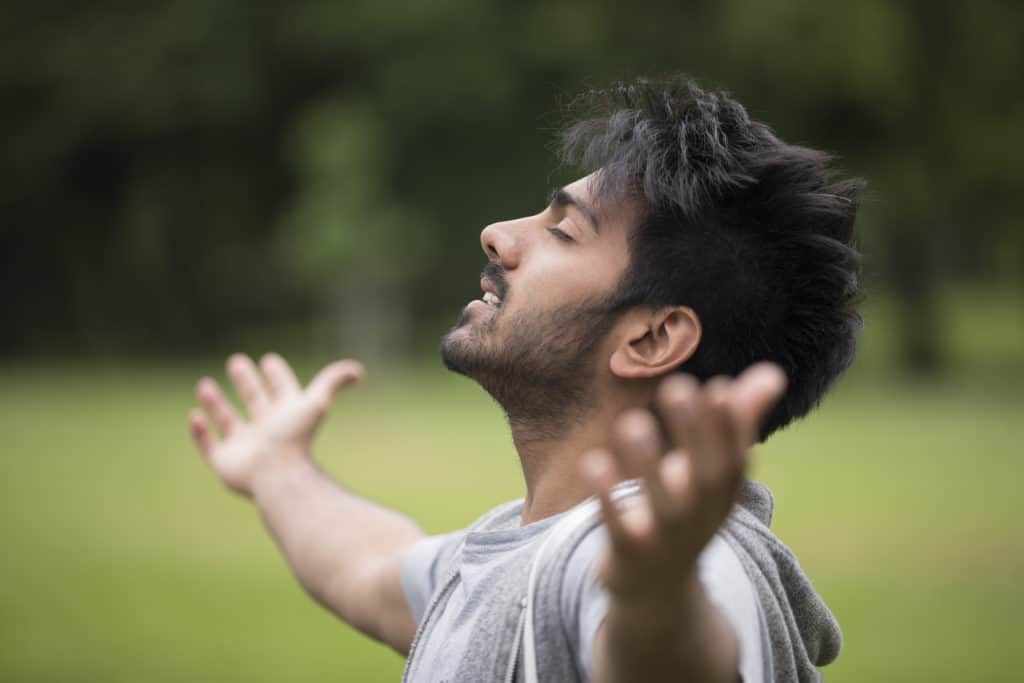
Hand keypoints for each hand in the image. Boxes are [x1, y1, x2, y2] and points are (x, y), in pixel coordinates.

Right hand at [188, 353, 364, 497]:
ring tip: (204, 384)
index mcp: (286, 415)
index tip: (269, 360)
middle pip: (255, 400)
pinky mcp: (226, 462)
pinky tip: (194, 415)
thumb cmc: (296, 438)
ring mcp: (245, 446)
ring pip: (229, 421)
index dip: (277, 375)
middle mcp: (267, 429)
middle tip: (237, 361)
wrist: (278, 475)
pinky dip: (200, 432)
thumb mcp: (316, 402)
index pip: (282, 390)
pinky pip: (209, 446)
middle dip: (246, 382)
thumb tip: (359, 371)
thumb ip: (334, 381)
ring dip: (216, 403)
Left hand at [581, 363, 785, 605]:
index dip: (731, 427)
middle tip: (677, 386)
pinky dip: (607, 497)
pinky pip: (618, 526)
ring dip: (646, 462)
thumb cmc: (686, 510)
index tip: (718, 387)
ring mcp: (665, 537)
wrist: (656, 588)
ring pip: (660, 502)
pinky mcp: (628, 552)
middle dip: (694, 433)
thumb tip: (772, 373)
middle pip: (705, 476)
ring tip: (633, 421)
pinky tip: (593, 461)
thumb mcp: (713, 472)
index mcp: (723, 492)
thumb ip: (738, 419)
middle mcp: (700, 515)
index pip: (735, 458)